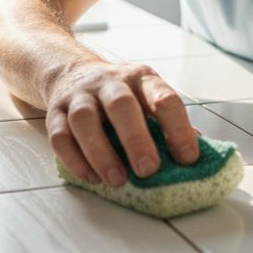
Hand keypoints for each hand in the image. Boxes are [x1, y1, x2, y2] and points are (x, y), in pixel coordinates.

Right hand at [42, 60, 198, 186]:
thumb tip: (198, 155)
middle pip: (121, 105)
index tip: (188, 158)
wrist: (71, 72)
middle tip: (149, 170)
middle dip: (136, 139)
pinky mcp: (55, 112)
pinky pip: (60, 136)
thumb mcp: (148, 98)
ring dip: (101, 152)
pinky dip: (75, 159)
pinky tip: (91, 177)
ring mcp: (79, 95)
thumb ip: (168, 124)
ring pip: (84, 119)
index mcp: (141, 78)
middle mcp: (110, 82)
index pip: (164, 98)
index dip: (178, 128)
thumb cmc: (121, 95)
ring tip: (117, 180)